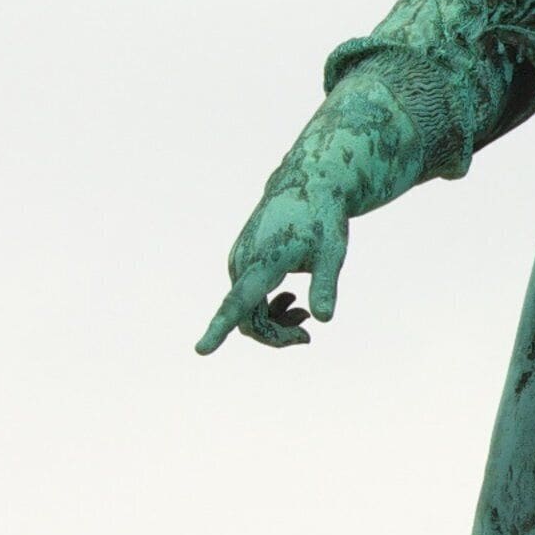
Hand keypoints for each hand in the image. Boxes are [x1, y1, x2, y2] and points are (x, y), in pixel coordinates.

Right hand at [196, 180, 353, 353]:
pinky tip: (292, 300)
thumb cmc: (323, 219)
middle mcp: (241, 263)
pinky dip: (268, 306)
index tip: (201, 350)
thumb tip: (324, 319)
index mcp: (262, 263)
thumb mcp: (332, 254)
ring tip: (304, 314)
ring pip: (247, 310)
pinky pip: (247, 297)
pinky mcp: (241, 260)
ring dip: (274, 321)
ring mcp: (238, 261)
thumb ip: (324, 286)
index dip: (219, 329)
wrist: (306, 185)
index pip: (237, 305)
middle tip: (307, 335)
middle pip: (247, 320)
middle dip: (275, 334)